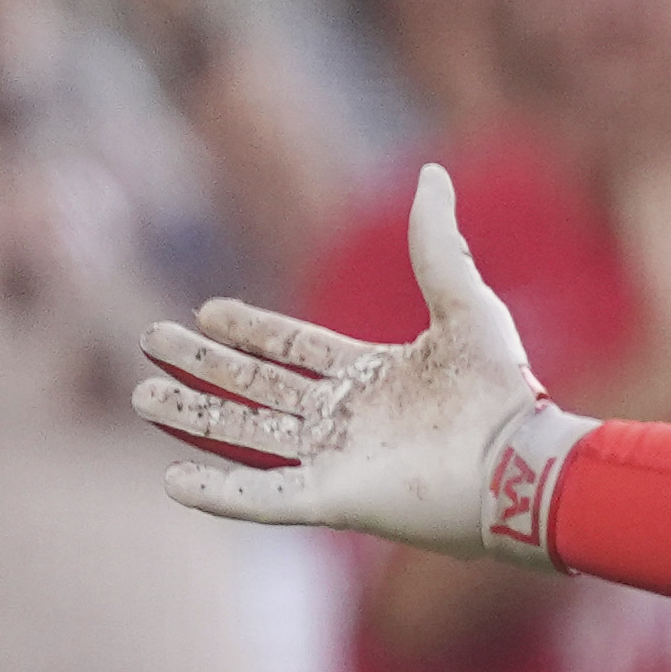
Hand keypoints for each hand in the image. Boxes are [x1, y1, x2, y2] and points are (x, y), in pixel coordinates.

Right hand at [132, 164, 571, 559]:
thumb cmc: (505, 391)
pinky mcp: (336, 500)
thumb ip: (436, 244)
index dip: (252, 331)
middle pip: (258, 389)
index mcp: (376, 376)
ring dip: (195, 418)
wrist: (526, 464)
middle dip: (205, 367)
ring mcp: (339, 461)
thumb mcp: (466, 305)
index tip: (207, 312)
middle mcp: (350, 419)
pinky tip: (173, 479)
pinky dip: (220, 492)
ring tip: (144, 394)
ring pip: (249, 435)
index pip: (296, 348)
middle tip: (152, 341)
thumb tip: (431, 172)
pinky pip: (265, 496)